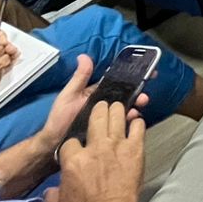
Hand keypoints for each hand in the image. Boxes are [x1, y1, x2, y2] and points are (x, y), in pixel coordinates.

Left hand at [35, 54, 149, 158]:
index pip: (117, 81)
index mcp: (97, 93)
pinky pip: (123, 124)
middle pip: (126, 94)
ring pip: (127, 108)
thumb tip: (83, 55)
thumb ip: (79, 78)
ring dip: (137, 104)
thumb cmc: (59, 119)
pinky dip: (131, 120)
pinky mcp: (109, 131)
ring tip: (140, 104)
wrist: (54, 146)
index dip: (132, 76)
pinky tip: (134, 118)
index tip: (148, 71)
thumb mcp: (68, 96)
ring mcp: (108, 118)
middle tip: (144, 94)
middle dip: (138, 91)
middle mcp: (105, 104)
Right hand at [43, 101, 144, 201]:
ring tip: (118, 106)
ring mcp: (116, 147)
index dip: (74, 143)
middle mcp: (94, 148)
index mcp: (73, 159)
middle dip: (98, 110)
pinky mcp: (135, 151)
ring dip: (117, 110)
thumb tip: (52, 192)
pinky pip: (138, 128)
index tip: (78, 147)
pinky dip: (137, 124)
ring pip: (117, 116)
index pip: (71, 141)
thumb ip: (53, 195)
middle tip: (102, 107)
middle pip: (96, 116)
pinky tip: (137, 123)